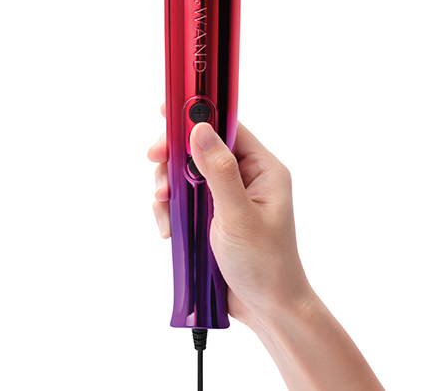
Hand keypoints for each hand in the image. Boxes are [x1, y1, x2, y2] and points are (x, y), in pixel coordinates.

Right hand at [148, 104, 313, 327]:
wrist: (266, 308)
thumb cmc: (265, 264)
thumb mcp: (238, 216)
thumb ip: (219, 171)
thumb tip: (200, 130)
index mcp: (262, 169)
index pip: (227, 128)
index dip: (197, 118)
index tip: (167, 113)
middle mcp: (245, 177)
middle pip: (199, 150)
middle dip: (175, 159)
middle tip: (155, 162)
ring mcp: (226, 197)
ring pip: (186, 175)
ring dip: (170, 189)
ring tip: (166, 209)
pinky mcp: (212, 216)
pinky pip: (183, 201)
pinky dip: (171, 211)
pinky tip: (170, 230)